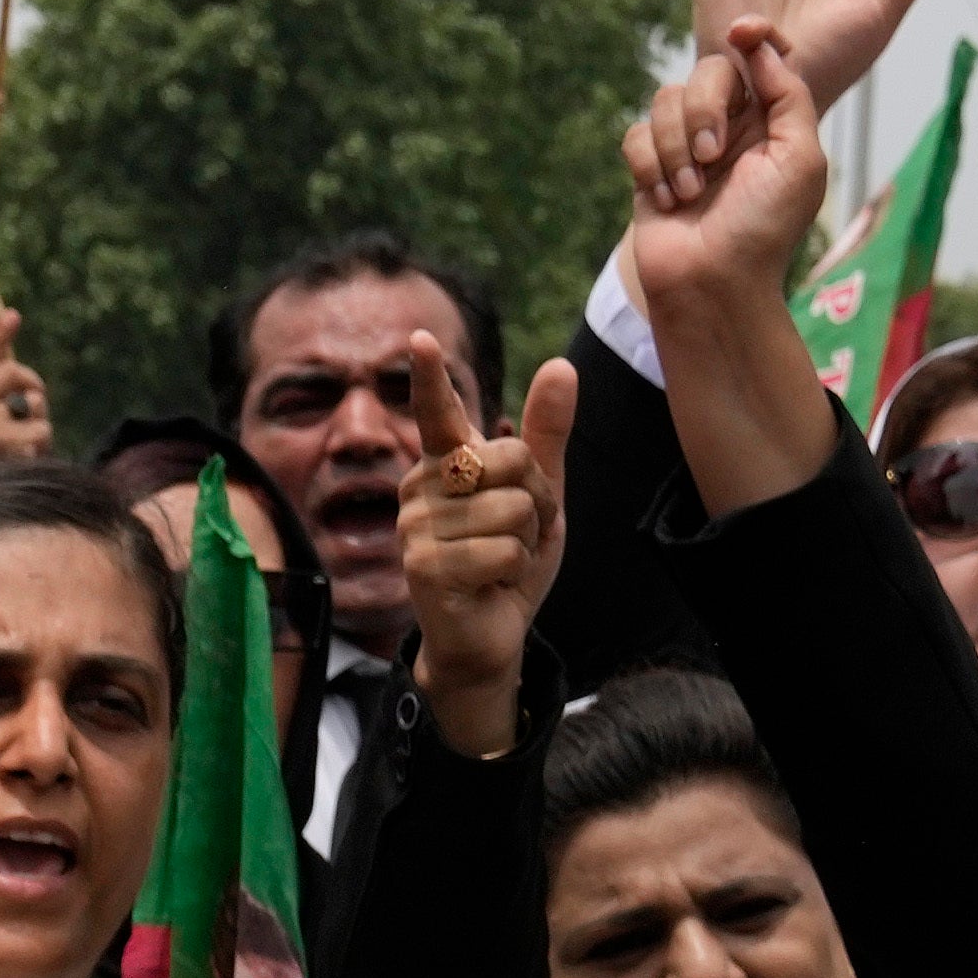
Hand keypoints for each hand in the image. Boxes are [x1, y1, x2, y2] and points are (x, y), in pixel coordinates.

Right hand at [404, 344, 573, 761]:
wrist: (488, 638)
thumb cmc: (505, 562)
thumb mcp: (538, 495)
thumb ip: (546, 436)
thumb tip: (561, 364)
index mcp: (444, 465)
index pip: (436, 413)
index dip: (429, 376)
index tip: (420, 338)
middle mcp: (421, 489)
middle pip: (511, 461)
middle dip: (536, 499)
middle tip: (515, 534)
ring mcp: (417, 528)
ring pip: (513, 508)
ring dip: (526, 540)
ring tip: (500, 562)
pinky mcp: (425, 567)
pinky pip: (503, 549)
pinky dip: (513, 571)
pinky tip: (491, 585)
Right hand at [624, 19, 840, 517]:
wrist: (711, 287)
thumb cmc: (764, 230)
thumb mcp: (801, 157)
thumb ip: (789, 95)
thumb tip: (760, 45)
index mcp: (772, 118)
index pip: (758, 56)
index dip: (750, 36)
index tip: (742, 30)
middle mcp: (730, 125)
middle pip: (705, 71)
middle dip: (704, 111)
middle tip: (713, 158)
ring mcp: (687, 145)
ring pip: (664, 101)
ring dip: (675, 149)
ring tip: (691, 194)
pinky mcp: (650, 168)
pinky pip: (634, 136)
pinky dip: (649, 167)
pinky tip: (667, 201)